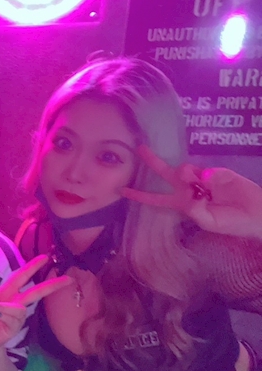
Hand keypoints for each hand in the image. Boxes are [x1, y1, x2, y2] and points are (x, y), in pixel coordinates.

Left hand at [0, 255, 71, 350]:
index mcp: (5, 292)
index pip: (20, 277)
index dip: (31, 267)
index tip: (45, 257)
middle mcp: (14, 301)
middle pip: (35, 292)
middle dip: (51, 285)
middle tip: (68, 278)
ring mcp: (16, 315)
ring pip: (20, 308)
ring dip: (6, 308)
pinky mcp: (16, 327)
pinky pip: (14, 318)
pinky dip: (4, 315)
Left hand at [122, 145, 261, 239]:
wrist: (256, 213)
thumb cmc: (231, 222)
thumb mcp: (209, 222)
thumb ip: (195, 210)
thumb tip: (190, 194)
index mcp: (183, 203)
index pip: (156, 199)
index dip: (140, 195)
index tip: (122, 190)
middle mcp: (188, 188)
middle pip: (165, 173)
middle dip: (152, 161)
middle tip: (140, 149)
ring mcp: (202, 178)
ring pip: (184, 170)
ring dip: (186, 175)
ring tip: (203, 188)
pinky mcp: (217, 171)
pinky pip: (203, 170)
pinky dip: (204, 176)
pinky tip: (211, 184)